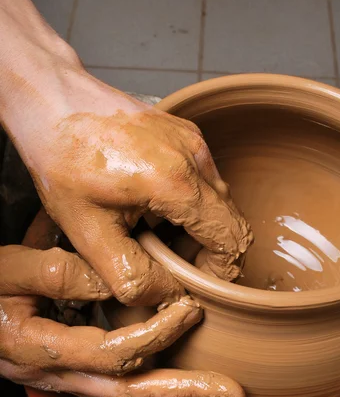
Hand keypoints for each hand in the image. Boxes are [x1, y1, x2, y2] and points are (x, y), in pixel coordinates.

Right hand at [0, 210, 244, 396]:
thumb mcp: (8, 270)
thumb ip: (60, 274)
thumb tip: (118, 281)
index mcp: (40, 350)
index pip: (113, 353)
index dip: (156, 335)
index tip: (190, 310)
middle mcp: (57, 377)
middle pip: (129, 396)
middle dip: (184, 394)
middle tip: (232, 394)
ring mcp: (65, 384)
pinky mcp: (73, 379)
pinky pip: (120, 394)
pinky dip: (157, 396)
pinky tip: (184, 395)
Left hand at [7, 66, 251, 307]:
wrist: (52, 102)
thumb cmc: (63, 161)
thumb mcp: (87, 232)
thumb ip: (131, 275)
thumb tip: (169, 294)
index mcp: (176, 182)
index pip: (230, 239)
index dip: (221, 270)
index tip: (196, 282)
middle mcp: (195, 155)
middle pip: (230, 221)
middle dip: (208, 252)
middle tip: (170, 263)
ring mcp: (193, 140)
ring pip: (219, 201)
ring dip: (198, 228)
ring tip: (155, 234)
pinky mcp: (186, 133)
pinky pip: (205, 179)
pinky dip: (190, 203)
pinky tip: (154, 207)